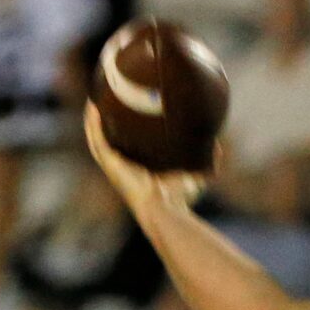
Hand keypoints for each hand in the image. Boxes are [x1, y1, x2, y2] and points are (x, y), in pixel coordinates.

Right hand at [85, 101, 210, 215]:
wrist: (165, 210)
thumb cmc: (179, 200)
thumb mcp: (196, 177)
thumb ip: (207, 162)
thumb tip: (216, 145)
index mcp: (138, 171)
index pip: (128, 148)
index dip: (124, 133)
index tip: (126, 113)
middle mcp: (123, 169)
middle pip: (109, 141)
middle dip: (105, 122)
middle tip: (105, 100)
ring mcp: (114, 167)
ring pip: (97, 138)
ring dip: (93, 119)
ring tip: (94, 99)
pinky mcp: (110, 164)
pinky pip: (97, 140)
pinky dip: (93, 123)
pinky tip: (93, 107)